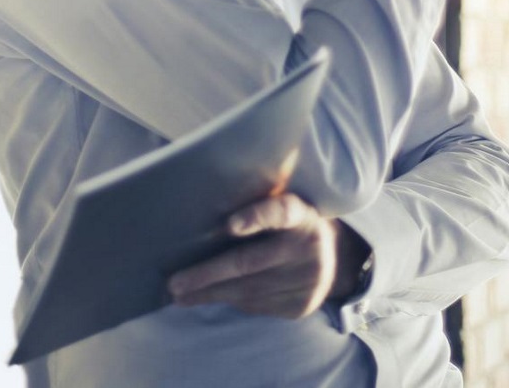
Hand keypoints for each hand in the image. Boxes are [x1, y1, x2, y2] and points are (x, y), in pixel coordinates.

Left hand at [166, 193, 357, 319]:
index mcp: (299, 212)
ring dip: (210, 294)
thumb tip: (200, 215)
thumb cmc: (288, 224)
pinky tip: (209, 298)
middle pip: (251, 262)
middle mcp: (308, 246)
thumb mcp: (281, 203)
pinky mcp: (302, 304)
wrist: (333, 258)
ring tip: (180, 295)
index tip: (230, 225)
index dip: (256, 217)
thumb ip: (255, 204)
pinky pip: (258, 306)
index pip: (281, 211)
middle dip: (208, 275)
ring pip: (249, 291)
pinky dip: (232, 302)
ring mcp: (308, 280)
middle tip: (175, 283)